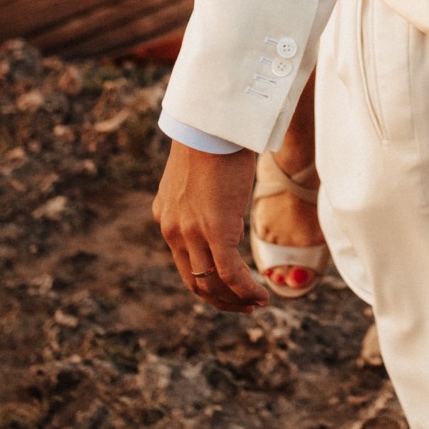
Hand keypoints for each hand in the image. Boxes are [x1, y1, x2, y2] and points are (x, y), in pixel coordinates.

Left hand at [151, 143, 265, 311]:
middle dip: (221, 300)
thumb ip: (205, 204)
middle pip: (195, 281)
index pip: (185, 263)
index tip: (231, 288)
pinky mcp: (214, 229)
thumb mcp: (201, 180)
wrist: (212, 123)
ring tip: (256, 304)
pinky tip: (262, 297)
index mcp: (166, 218)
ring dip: (235, 300)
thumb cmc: (213, 140)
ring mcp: (191, 232)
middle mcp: (173, 230)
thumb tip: (230, 224)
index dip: (208, 282)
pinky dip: (246, 291)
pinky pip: (230, 273)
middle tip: (244, 305)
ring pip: (211, 283)